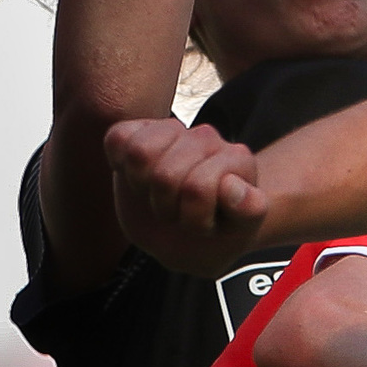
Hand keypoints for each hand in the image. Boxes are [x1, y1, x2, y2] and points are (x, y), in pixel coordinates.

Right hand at [104, 117, 268, 272]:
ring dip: (143, 188)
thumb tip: (230, 185)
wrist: (189, 233)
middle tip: (177, 215)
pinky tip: (135, 180)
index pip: (198, 188)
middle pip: (164, 175)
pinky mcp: (139, 133)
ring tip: (158, 197)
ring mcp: (173, 133)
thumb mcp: (240, 231)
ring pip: (139, 153)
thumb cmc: (217, 231)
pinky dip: (119, 163)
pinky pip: (117, 138)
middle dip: (167, 208)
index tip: (204, 225)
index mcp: (236, 159)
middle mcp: (206, 139)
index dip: (194, 218)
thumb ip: (248, 210)